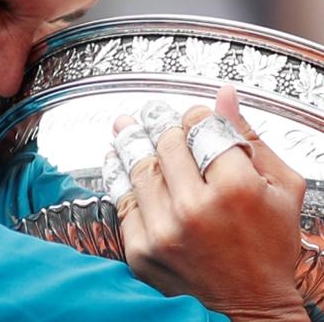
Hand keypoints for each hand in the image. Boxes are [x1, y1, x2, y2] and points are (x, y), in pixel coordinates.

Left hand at [114, 86, 307, 320]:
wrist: (249, 309)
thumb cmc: (269, 249)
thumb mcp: (280, 188)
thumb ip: (249, 137)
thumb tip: (224, 96)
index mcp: (235, 188)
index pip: (201, 128)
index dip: (194, 115)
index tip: (191, 115)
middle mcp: (194, 207)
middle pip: (165, 144)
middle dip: (158, 123)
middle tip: (150, 113)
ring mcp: (163, 229)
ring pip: (139, 167)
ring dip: (131, 142)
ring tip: (124, 126)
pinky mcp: (141, 248)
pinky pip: (123, 199)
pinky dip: (119, 176)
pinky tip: (116, 160)